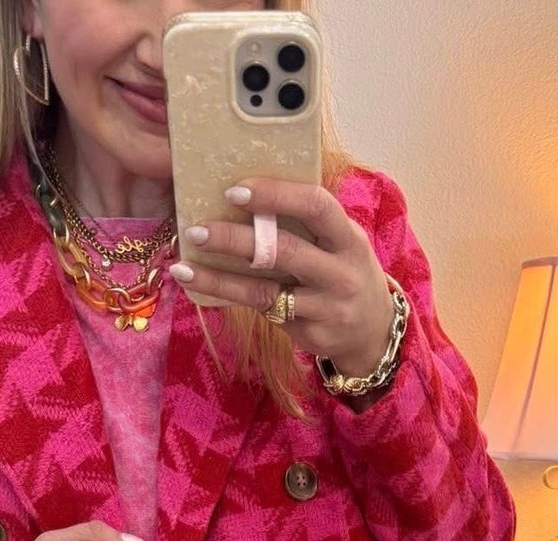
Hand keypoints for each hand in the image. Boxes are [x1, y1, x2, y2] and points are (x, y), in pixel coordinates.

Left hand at [170, 178, 397, 376]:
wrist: (373, 332)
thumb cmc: (346, 272)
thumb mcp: (341, 241)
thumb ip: (307, 222)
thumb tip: (249, 191)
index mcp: (349, 239)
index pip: (316, 206)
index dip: (276, 195)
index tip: (235, 189)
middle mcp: (340, 274)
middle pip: (283, 251)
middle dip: (236, 239)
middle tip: (198, 230)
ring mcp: (325, 309)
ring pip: (264, 291)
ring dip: (219, 279)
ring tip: (183, 267)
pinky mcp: (309, 335)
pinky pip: (264, 312)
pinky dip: (230, 298)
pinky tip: (202, 287)